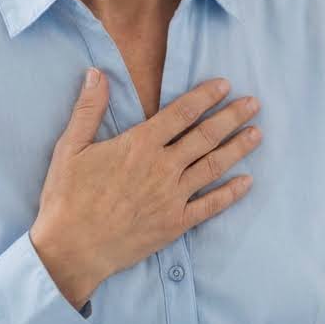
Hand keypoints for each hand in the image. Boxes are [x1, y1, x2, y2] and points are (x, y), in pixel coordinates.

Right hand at [29, 69, 260, 308]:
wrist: (71, 250)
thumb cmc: (67, 198)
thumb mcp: (70, 148)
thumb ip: (88, 109)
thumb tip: (96, 73)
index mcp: (139, 145)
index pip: (181, 113)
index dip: (206, 96)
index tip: (225, 85)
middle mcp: (162, 167)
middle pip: (205, 136)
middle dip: (232, 117)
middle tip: (253, 104)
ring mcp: (172, 197)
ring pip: (213, 166)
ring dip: (238, 148)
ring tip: (257, 133)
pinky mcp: (175, 223)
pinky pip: (210, 206)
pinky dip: (231, 193)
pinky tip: (247, 182)